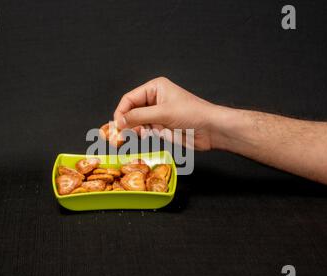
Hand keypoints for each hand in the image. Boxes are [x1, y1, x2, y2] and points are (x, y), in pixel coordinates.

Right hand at [113, 77, 227, 150]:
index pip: (129, 99)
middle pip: (131, 111)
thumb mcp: (163, 113)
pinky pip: (145, 130)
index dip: (121, 112)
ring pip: (136, 122)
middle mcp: (154, 99)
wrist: (211, 130)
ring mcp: (157, 114)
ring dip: (134, 130)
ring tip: (133, 137)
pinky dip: (142, 135)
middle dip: (125, 123)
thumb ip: (138, 117)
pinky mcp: (161, 126)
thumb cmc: (192, 114)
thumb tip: (119, 121)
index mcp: (154, 88)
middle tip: (119, 135)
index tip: (116, 125)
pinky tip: (144, 137)